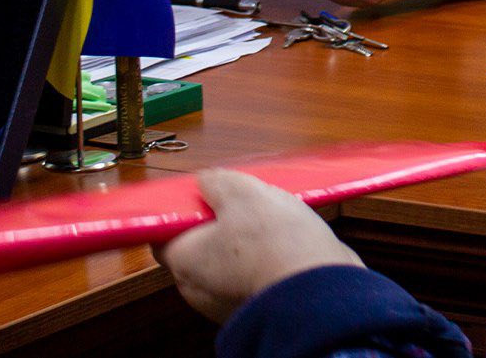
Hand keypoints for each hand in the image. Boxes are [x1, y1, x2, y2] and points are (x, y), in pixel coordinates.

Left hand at [153, 170, 361, 324]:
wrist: (322, 289)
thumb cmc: (274, 242)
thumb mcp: (241, 192)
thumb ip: (216, 182)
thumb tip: (205, 180)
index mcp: (183, 261)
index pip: (163, 233)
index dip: (180, 209)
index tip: (199, 193)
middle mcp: (199, 288)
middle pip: (198, 244)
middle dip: (218, 220)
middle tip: (241, 199)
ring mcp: (226, 301)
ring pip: (228, 257)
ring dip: (245, 236)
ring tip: (272, 216)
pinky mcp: (255, 305)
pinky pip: (251, 271)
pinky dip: (263, 254)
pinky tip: (285, 238)